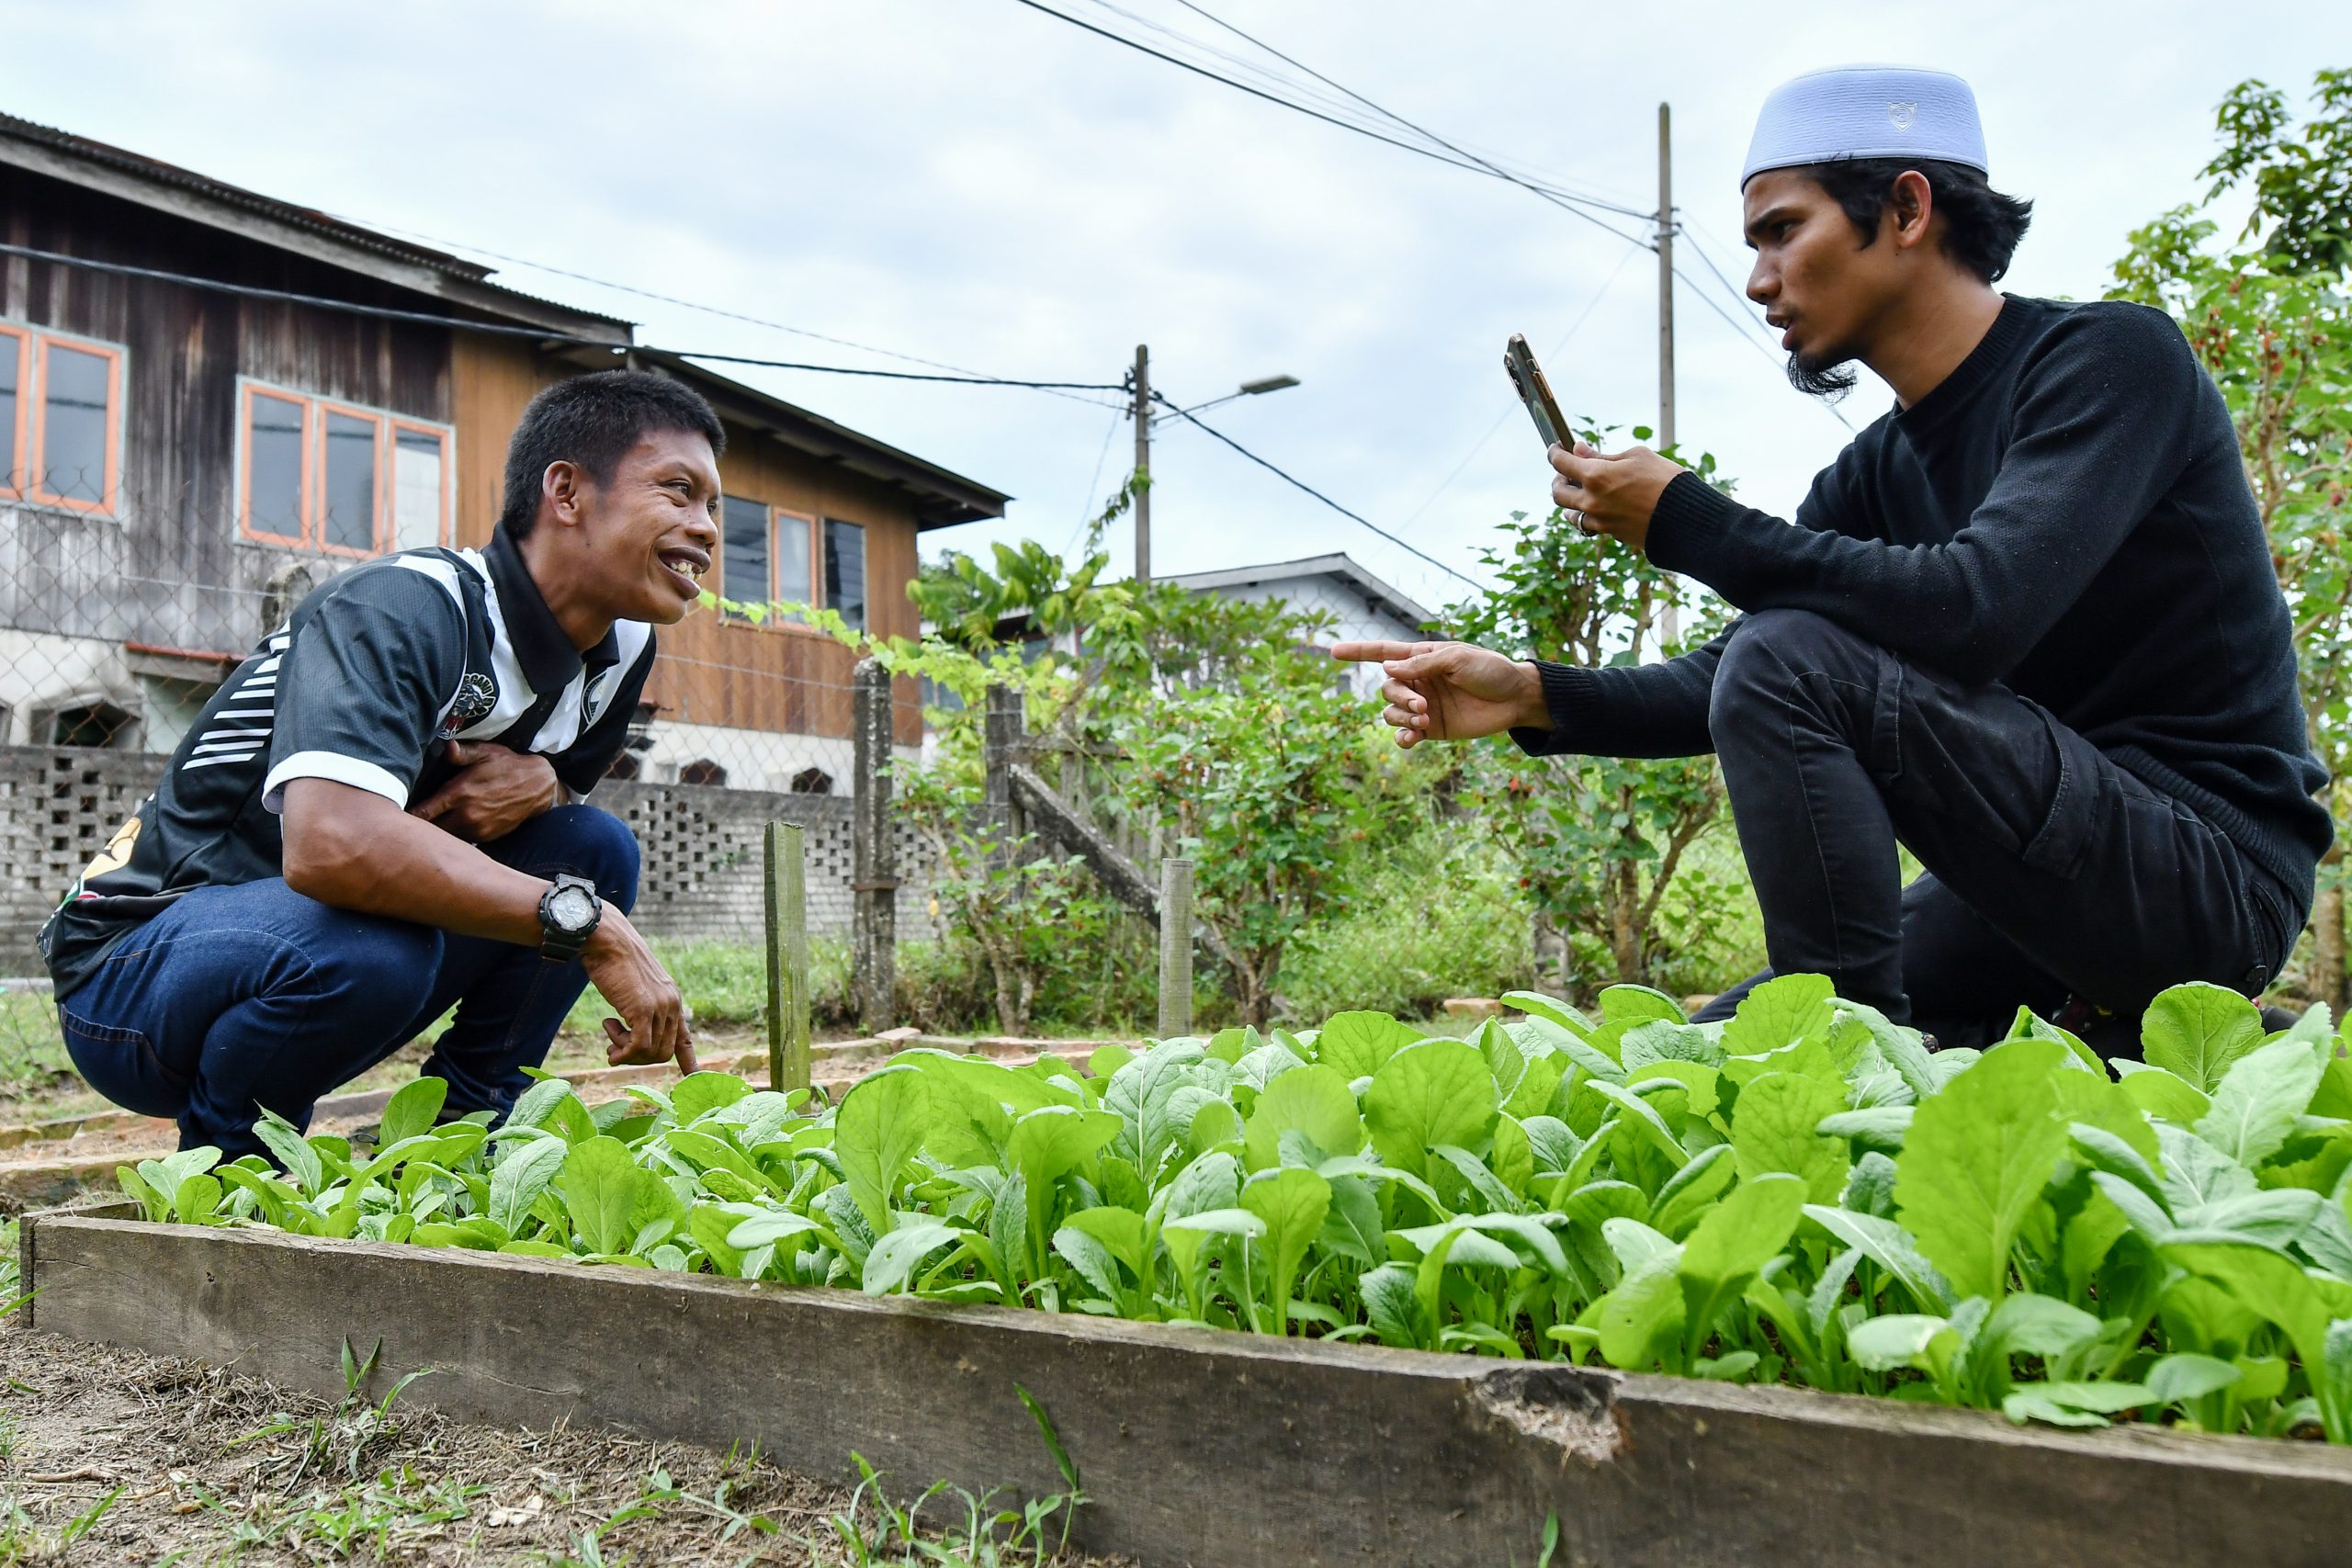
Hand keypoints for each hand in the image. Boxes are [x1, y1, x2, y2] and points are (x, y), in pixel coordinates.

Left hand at [411, 741, 559, 842]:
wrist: (539, 787)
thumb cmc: (508, 766)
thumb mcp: (486, 753)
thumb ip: (462, 753)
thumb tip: (446, 747)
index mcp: (460, 793)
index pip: (423, 813)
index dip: (406, 817)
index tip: (396, 815)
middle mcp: (466, 815)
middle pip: (430, 831)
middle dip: (419, 828)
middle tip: (407, 824)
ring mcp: (477, 829)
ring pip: (446, 838)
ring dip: (437, 833)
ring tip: (427, 828)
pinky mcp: (487, 837)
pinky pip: (463, 841)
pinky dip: (455, 836)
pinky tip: (452, 828)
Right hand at [581, 910, 697, 1074]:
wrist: (608, 940)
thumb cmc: (614, 962)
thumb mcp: (635, 987)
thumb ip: (642, 1007)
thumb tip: (635, 1035)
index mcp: (672, 999)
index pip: (684, 1037)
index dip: (688, 1060)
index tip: (693, 1075)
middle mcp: (672, 1005)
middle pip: (663, 1053)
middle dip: (636, 1058)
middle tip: (614, 1047)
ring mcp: (660, 1007)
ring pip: (650, 1053)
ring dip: (625, 1051)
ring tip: (610, 1031)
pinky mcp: (643, 1009)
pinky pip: (638, 1046)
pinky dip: (621, 1050)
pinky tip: (608, 1031)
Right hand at [1329, 640, 1546, 747]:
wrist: (1515, 699)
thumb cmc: (1491, 670)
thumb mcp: (1459, 659)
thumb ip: (1423, 665)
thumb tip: (1387, 669)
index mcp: (1421, 659)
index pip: (1383, 653)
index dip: (1358, 652)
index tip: (1332, 652)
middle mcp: (1417, 682)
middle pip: (1386, 689)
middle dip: (1399, 697)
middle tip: (1423, 705)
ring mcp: (1423, 706)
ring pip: (1390, 712)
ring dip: (1402, 717)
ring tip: (1426, 719)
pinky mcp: (1431, 728)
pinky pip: (1404, 735)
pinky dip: (1402, 737)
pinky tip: (1411, 738)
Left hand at [1548, 441, 1683, 553]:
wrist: (1685, 517)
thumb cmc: (1665, 479)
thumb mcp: (1636, 457)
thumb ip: (1603, 456)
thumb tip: (1579, 450)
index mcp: (1595, 476)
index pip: (1561, 463)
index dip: (1554, 453)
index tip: (1555, 448)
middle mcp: (1591, 501)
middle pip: (1557, 492)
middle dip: (1558, 480)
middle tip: (1567, 472)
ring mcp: (1599, 520)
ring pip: (1570, 514)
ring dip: (1570, 501)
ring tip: (1580, 492)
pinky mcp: (1609, 533)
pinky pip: (1588, 525)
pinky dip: (1587, 515)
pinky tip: (1596, 507)